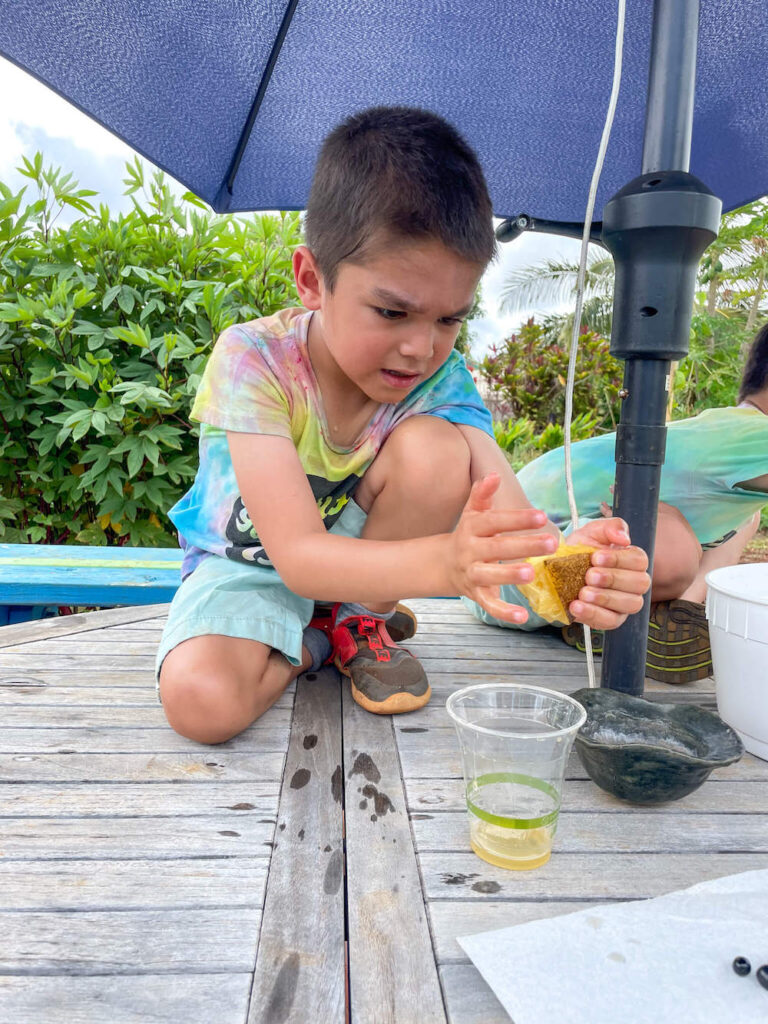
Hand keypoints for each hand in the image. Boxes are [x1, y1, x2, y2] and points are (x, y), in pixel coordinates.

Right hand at [449, 474, 556, 623]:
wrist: (444, 565)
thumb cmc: (469, 535)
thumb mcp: (473, 514)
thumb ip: (482, 494)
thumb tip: (493, 476)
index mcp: (472, 529)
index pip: (495, 521)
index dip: (517, 519)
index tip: (541, 516)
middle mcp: (470, 551)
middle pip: (496, 548)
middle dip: (524, 545)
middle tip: (552, 542)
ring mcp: (472, 574)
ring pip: (490, 576)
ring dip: (509, 575)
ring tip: (531, 573)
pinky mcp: (476, 594)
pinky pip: (490, 605)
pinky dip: (505, 612)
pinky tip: (523, 615)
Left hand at [567, 517, 649, 629]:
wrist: (558, 572)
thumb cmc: (580, 550)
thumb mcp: (591, 533)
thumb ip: (609, 527)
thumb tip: (624, 538)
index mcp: (633, 560)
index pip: (639, 560)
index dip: (619, 559)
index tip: (596, 557)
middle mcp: (635, 583)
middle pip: (640, 583)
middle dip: (613, 579)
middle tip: (589, 575)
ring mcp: (626, 603)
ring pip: (631, 604)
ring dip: (605, 598)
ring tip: (583, 592)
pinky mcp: (612, 619)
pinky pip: (611, 622)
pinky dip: (594, 614)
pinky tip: (576, 606)